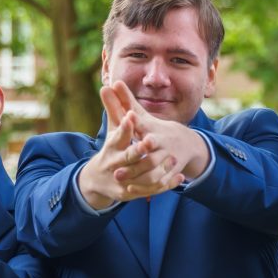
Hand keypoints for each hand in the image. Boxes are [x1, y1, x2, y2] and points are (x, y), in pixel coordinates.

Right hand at [76, 90, 184, 208]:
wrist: (97, 180)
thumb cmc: (111, 149)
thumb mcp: (113, 130)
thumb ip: (113, 108)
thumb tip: (107, 84)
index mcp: (111, 147)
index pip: (116, 136)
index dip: (124, 127)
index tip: (131, 116)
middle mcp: (114, 163)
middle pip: (126, 157)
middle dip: (138, 149)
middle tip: (151, 141)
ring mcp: (122, 179)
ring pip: (142, 175)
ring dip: (158, 167)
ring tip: (173, 158)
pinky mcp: (131, 192)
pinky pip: (151, 189)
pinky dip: (166, 183)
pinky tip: (180, 176)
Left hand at [101, 81, 210, 179]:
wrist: (186, 143)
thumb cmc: (155, 129)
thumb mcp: (141, 116)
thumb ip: (125, 102)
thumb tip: (112, 82)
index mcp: (153, 129)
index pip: (143, 126)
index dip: (134, 125)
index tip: (127, 122)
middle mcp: (162, 144)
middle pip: (149, 154)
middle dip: (136, 161)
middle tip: (116, 170)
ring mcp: (168, 159)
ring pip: (153, 171)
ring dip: (138, 176)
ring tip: (121, 179)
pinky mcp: (171, 171)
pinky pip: (161, 182)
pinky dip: (148, 187)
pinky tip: (133, 189)